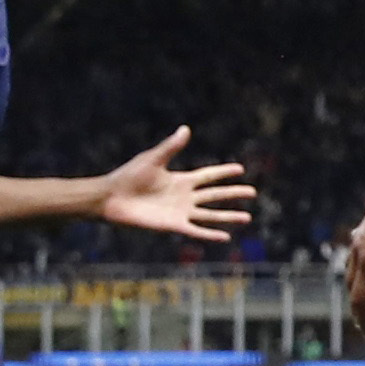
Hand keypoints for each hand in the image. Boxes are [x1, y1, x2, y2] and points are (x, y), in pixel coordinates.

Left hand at [98, 127, 255, 244]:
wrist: (111, 198)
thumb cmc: (129, 176)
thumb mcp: (153, 159)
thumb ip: (171, 147)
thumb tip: (186, 129)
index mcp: (181, 180)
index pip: (208, 175)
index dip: (223, 172)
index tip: (240, 169)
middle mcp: (184, 196)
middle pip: (215, 195)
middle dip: (233, 194)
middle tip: (252, 192)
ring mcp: (180, 212)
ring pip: (210, 215)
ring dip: (228, 216)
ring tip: (247, 217)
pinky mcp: (173, 225)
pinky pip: (196, 230)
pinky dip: (210, 234)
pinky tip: (225, 236)